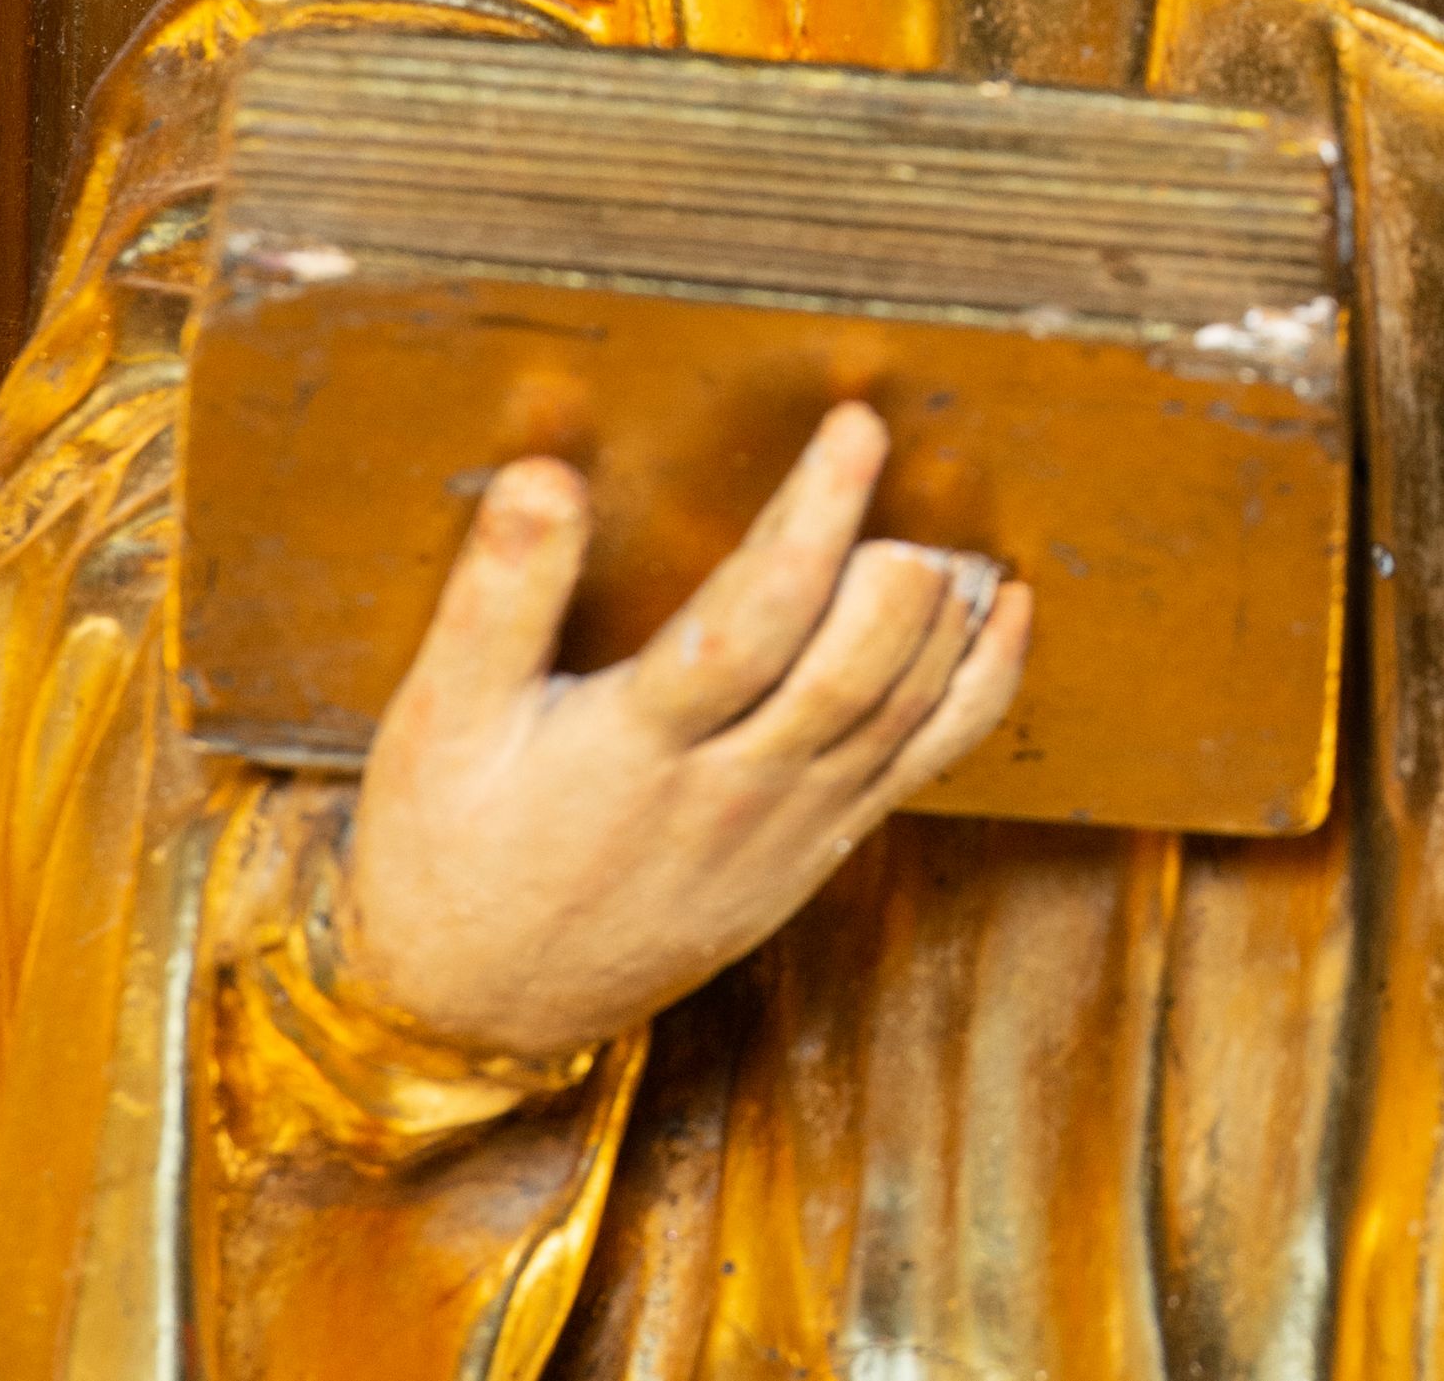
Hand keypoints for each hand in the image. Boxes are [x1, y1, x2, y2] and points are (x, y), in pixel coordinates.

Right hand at [335, 405, 1030, 1055]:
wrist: (472, 1015)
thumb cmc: (448, 850)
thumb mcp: (439, 719)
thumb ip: (500, 593)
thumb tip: (545, 476)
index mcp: (637, 748)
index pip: (754, 618)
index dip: (816, 517)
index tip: (856, 428)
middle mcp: (729, 793)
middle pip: (853, 669)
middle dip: (899, 561)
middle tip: (913, 464)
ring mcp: (785, 832)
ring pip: (901, 716)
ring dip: (945, 618)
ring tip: (958, 526)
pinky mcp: (812, 856)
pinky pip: (918, 767)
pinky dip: (977, 688)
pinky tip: (1004, 615)